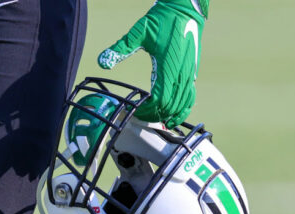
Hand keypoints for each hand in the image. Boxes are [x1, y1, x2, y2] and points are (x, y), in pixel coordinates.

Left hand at [98, 0, 208, 128]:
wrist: (185, 10)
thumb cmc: (162, 20)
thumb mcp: (139, 32)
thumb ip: (120, 48)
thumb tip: (101, 61)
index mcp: (167, 66)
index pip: (159, 99)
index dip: (149, 110)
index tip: (138, 112)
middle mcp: (180, 73)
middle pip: (170, 106)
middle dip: (157, 115)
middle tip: (143, 118)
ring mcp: (189, 74)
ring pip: (182, 104)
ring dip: (170, 115)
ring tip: (158, 122)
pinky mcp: (192, 72)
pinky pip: (190, 97)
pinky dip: (184, 109)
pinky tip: (175, 115)